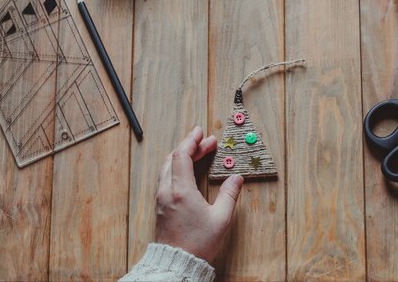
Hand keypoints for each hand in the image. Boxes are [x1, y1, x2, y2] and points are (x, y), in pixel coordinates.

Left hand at [155, 126, 243, 262]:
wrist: (177, 264)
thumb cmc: (198, 244)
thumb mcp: (221, 219)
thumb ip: (229, 195)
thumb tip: (237, 178)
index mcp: (181, 190)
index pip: (182, 155)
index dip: (192, 140)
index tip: (201, 132)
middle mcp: (167, 191)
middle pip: (174, 158)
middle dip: (190, 146)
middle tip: (207, 142)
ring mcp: (161, 198)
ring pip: (168, 167)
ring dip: (182, 156)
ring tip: (198, 153)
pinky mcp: (160, 206)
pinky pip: (166, 178)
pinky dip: (177, 168)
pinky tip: (188, 171)